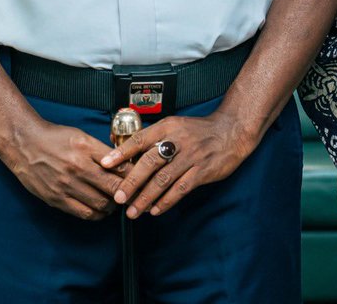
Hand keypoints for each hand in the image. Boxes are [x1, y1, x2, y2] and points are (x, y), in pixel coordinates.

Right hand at [0, 119, 122, 220]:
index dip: (134, 176)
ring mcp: (66, 185)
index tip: (139, 179)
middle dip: (127, 193)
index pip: (119, 166)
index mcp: (87, 148)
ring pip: (100, 203)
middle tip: (132, 194)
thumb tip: (122, 163)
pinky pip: (83, 212)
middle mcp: (78, 167)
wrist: (25, 143)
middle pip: (113, 187)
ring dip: (113, 205)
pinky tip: (100, 210)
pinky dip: (96, 214)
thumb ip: (102, 151)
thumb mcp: (82, 136)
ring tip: (116, 202)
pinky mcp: (56, 198)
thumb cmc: (55, 137)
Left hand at [100, 110, 256, 218]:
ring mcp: (191, 156)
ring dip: (146, 197)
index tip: (105, 165)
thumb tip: (125, 151)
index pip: (140, 139)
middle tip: (118, 197)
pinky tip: (156, 210)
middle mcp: (178, 140)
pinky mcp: (202, 170)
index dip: (121, 152)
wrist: (231, 131)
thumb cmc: (199, 130)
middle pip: (149, 162)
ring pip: (163, 179)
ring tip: (133, 211)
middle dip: (131, 182)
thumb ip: (153, 138)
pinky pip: (181, 189)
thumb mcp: (175, 125)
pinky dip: (167, 201)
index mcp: (168, 127)